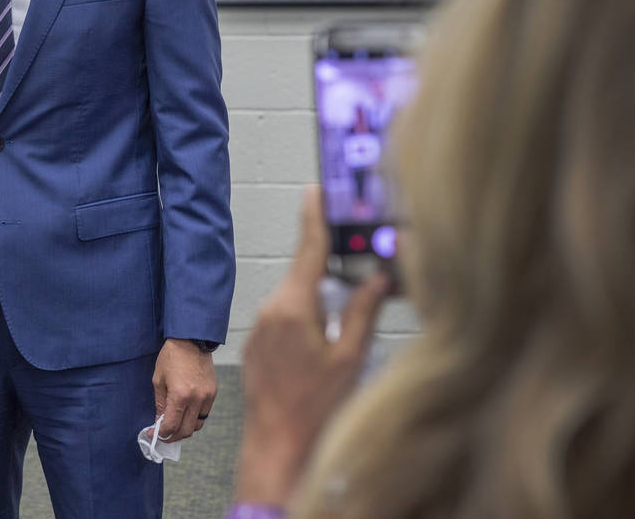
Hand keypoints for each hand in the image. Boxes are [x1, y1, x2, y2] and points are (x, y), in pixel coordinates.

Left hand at [150, 337, 216, 441]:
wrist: (191, 340)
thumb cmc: (171, 357)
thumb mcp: (158, 380)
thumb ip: (160, 403)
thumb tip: (160, 421)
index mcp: (180, 395)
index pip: (171, 425)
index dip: (160, 434)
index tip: (153, 434)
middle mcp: (196, 399)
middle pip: (186, 430)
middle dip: (172, 436)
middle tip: (162, 435)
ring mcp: (207, 397)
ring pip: (197, 425)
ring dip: (184, 429)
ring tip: (174, 426)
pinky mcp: (213, 393)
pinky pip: (204, 414)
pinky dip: (194, 418)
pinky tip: (185, 414)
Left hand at [235, 187, 387, 503]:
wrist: (276, 443)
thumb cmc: (313, 407)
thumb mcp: (349, 357)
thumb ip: (362, 312)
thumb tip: (378, 279)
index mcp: (293, 307)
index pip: (307, 250)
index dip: (314, 217)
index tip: (315, 190)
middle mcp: (270, 309)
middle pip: (302, 272)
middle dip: (327, 266)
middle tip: (352, 262)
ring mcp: (260, 326)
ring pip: (294, 295)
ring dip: (317, 297)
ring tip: (340, 317)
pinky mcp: (257, 342)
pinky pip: (282, 315)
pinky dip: (303, 316)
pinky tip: (319, 339)